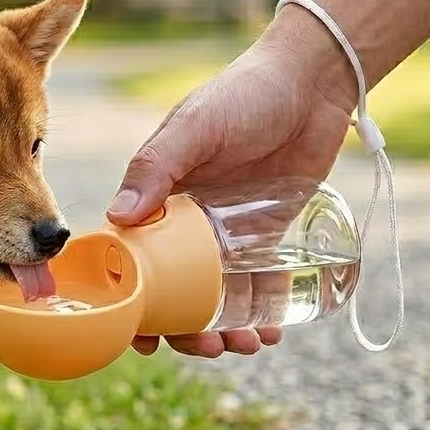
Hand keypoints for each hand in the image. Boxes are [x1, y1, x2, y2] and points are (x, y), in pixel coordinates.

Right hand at [107, 24, 351, 357]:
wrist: (312, 82)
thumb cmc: (244, 95)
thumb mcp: (195, 129)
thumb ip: (156, 168)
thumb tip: (117, 218)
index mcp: (157, 200)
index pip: (133, 262)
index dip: (133, 307)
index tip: (142, 341)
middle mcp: (187, 223)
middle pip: (176, 292)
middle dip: (186, 329)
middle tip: (209, 347)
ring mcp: (227, 233)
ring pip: (217, 296)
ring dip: (225, 327)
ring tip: (245, 343)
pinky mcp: (267, 234)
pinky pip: (260, 283)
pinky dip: (263, 312)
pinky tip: (272, 331)